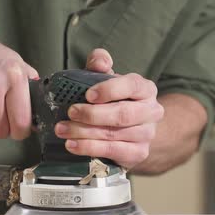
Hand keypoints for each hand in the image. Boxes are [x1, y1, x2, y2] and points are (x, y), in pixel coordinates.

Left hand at [54, 49, 163, 168]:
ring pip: (114, 135)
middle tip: (70, 113)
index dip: (110, 90)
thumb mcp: (106, 80)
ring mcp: (147, 134)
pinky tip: (73, 145)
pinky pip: (113, 152)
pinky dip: (90, 148)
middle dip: (92, 115)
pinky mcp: (139, 153)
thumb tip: (99, 61)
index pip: (132, 86)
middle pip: (123, 114)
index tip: (88, 94)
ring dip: (84, 133)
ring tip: (62, 130)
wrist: (133, 130)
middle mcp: (151, 111)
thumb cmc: (116, 100)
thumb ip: (100, 65)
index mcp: (145, 89)